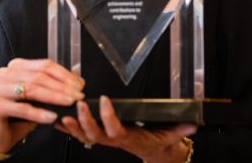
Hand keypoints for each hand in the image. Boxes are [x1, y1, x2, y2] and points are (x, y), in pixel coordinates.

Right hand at [0, 58, 84, 152]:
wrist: (1, 134)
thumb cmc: (20, 114)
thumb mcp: (39, 97)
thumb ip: (54, 86)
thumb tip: (78, 80)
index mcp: (16, 66)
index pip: (44, 65)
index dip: (64, 75)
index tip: (79, 85)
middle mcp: (5, 74)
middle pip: (39, 77)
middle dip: (62, 87)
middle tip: (77, 96)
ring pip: (32, 90)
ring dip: (54, 97)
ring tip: (68, 103)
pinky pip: (23, 109)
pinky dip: (40, 113)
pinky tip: (52, 117)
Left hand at [56, 96, 196, 162]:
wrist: (153, 151)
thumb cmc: (157, 140)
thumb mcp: (169, 135)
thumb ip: (179, 129)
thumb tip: (192, 123)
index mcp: (127, 137)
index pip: (115, 128)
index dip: (108, 116)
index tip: (105, 100)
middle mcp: (113, 139)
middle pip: (94, 133)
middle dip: (84, 120)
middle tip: (78, 105)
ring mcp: (104, 139)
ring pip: (84, 136)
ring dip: (72, 126)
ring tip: (62, 115)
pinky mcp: (99, 136)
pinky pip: (81, 134)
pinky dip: (69, 129)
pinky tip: (59, 121)